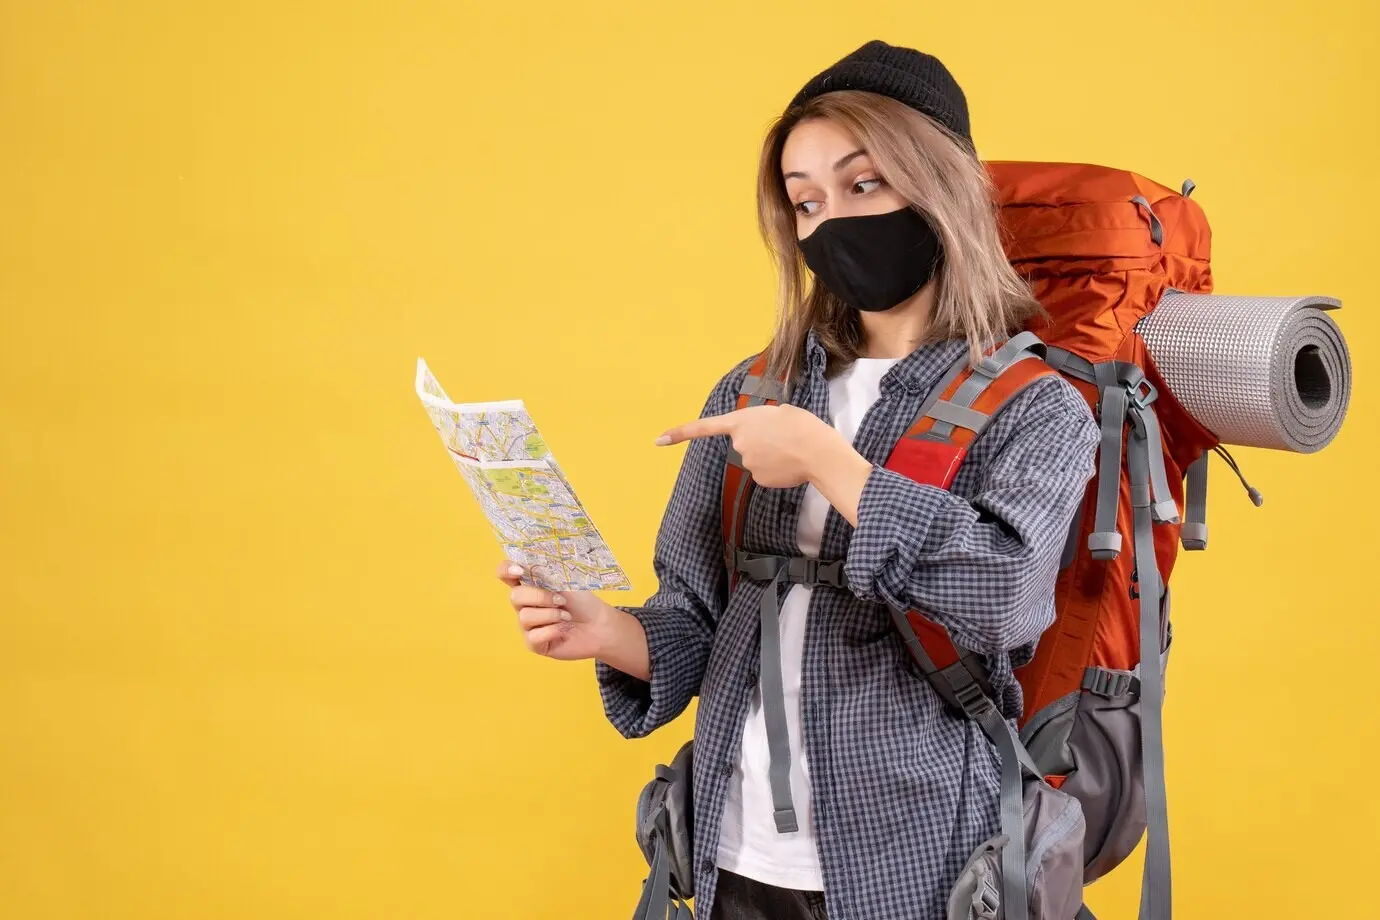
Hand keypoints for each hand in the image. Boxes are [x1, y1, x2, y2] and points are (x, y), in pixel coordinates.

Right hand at [496, 561, 613, 659]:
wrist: (599, 625)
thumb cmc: (583, 601)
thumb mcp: (566, 581)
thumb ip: (546, 572)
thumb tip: (528, 565)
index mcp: (530, 584)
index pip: (505, 573)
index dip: (506, 569)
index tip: (519, 570)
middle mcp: (524, 604)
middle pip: (514, 596)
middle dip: (540, 596)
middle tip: (561, 600)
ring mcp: (527, 625)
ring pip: (525, 617)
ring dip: (551, 615)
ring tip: (566, 616)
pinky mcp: (534, 644)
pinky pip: (533, 636)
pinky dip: (552, 631)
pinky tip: (563, 630)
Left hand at [656, 404, 838, 487]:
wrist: (817, 452)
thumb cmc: (802, 426)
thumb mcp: (780, 411)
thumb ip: (761, 422)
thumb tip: (763, 438)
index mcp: (741, 420)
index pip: (703, 427)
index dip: (680, 433)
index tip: (658, 440)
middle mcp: (738, 443)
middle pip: (744, 444)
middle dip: (760, 441)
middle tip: (783, 436)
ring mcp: (747, 463)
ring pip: (756, 459)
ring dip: (770, 455)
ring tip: (790, 448)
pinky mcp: (758, 479)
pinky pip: (765, 472)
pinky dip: (776, 469)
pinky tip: (790, 464)